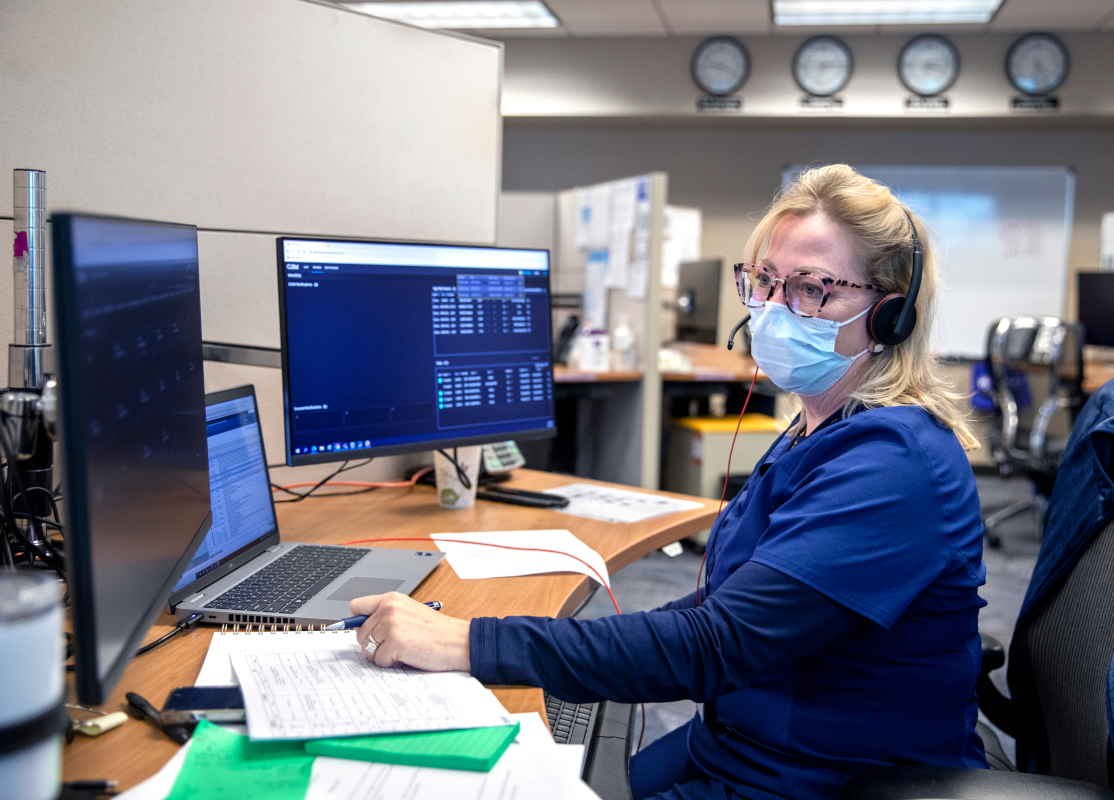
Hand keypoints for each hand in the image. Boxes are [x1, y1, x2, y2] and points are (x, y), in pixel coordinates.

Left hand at [349, 592, 470, 671]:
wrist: (458, 641)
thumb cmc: (436, 631)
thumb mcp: (409, 613)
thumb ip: (386, 615)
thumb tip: (358, 628)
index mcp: (391, 598)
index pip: (356, 606)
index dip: (357, 621)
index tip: (365, 630)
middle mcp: (388, 609)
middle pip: (360, 632)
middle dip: (373, 643)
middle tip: (395, 643)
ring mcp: (391, 625)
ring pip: (367, 648)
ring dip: (381, 654)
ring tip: (402, 649)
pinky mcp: (394, 643)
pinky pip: (378, 660)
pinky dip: (390, 663)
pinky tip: (406, 656)